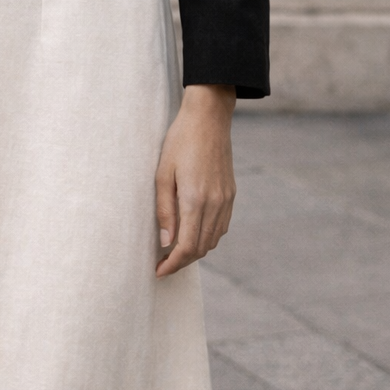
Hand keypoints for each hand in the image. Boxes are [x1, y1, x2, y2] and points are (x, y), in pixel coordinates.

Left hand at [155, 83, 235, 277]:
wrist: (209, 118)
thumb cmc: (180, 141)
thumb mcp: (162, 174)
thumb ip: (164, 210)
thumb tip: (166, 242)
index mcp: (196, 200)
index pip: (187, 247)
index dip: (173, 264)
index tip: (158, 271)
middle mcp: (215, 204)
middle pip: (201, 248)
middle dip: (182, 262)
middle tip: (163, 265)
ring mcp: (226, 200)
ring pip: (213, 240)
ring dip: (195, 251)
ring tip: (175, 251)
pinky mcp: (230, 194)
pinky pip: (221, 227)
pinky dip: (208, 237)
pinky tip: (193, 232)